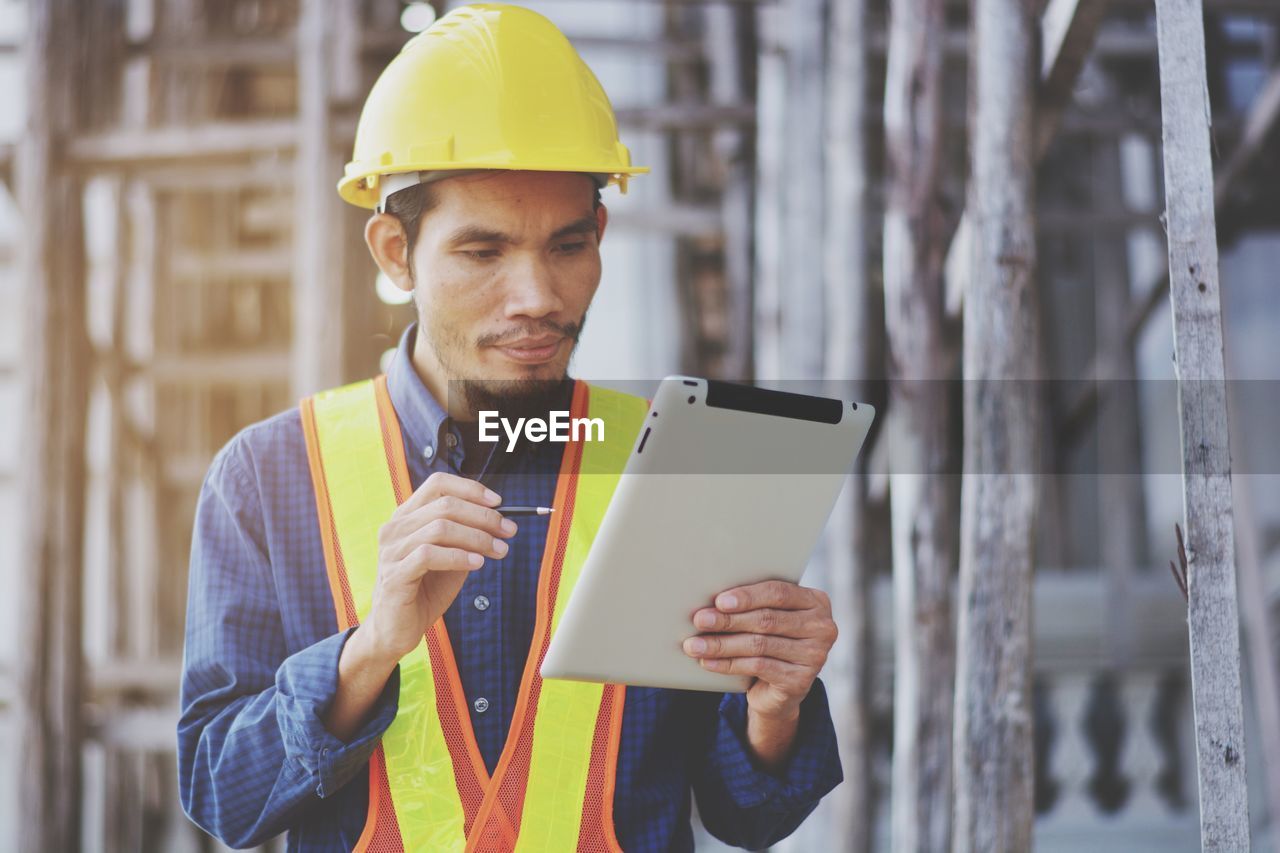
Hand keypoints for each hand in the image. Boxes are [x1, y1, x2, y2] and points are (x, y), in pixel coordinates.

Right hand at [362, 471, 516, 663]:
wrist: (397, 629)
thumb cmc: (426, 589)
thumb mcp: (452, 557)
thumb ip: (467, 536)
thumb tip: (499, 521)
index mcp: (407, 516)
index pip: (438, 484)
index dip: (471, 489)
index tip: (499, 503)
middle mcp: (395, 528)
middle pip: (445, 505)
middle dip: (483, 516)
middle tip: (508, 530)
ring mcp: (391, 550)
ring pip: (440, 528)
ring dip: (477, 538)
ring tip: (499, 551)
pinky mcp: (393, 575)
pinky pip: (429, 555)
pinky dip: (458, 556)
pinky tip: (478, 564)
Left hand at [683, 580, 836, 721]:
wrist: (779, 689)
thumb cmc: (770, 641)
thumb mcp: (768, 618)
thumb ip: (753, 605)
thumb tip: (711, 601)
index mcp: (815, 601)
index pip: (779, 593)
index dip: (747, 597)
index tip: (719, 601)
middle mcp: (822, 627)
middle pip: (767, 619)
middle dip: (728, 620)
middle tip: (700, 620)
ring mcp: (814, 655)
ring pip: (758, 645)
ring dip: (721, 644)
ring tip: (695, 644)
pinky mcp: (801, 680)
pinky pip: (758, 667)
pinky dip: (728, 664)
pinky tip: (708, 662)